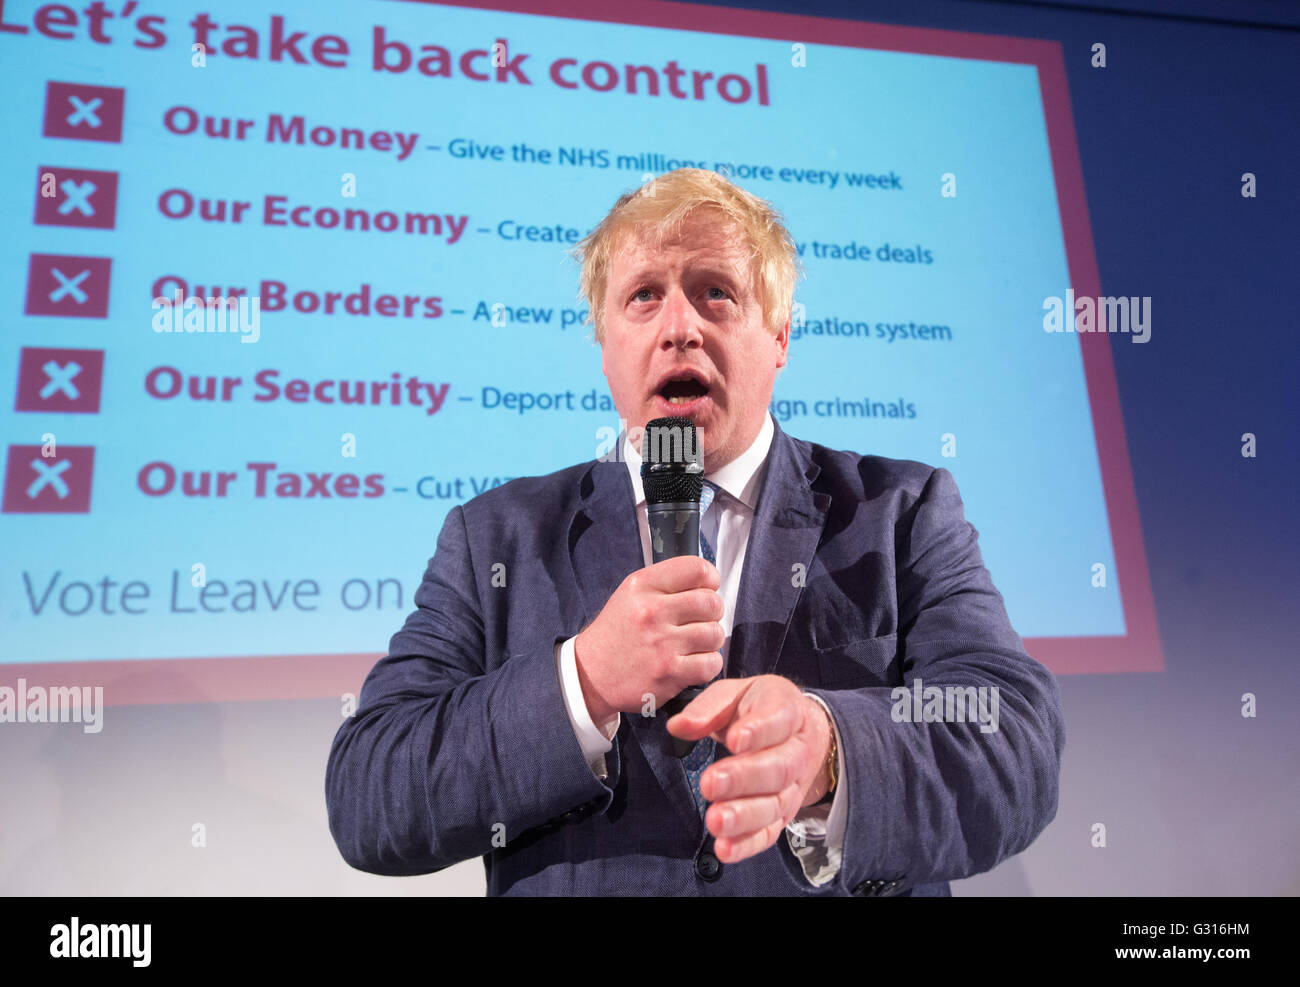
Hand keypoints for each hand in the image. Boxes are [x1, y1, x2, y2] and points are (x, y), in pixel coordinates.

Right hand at [574, 555, 724, 727]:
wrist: (590, 675)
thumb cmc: (617, 633)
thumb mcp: (630, 594)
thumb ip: (666, 584)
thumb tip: (708, 582)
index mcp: (642, 586)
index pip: (697, 569)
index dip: (710, 579)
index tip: (706, 589)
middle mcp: (651, 611)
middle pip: (712, 603)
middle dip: (712, 613)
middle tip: (699, 621)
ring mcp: (661, 644)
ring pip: (715, 633)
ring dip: (710, 640)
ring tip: (693, 643)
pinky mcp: (669, 673)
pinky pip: (712, 663)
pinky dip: (708, 664)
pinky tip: (692, 663)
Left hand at [666, 674, 833, 863]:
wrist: (799, 731)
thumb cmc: (757, 709)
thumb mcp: (735, 694)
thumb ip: (708, 708)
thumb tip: (678, 726)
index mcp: (787, 710)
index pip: (778, 719)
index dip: (758, 730)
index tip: (733, 740)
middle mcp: (797, 750)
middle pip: (778, 767)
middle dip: (744, 778)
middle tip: (711, 782)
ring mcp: (793, 786)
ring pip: (775, 804)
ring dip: (744, 816)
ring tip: (715, 820)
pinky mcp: (783, 815)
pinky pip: (769, 833)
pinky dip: (747, 844)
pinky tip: (724, 849)